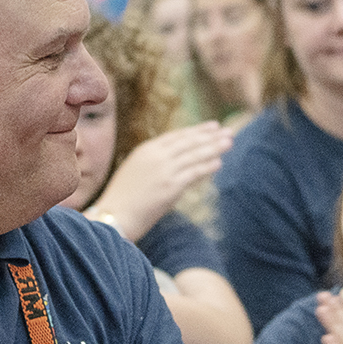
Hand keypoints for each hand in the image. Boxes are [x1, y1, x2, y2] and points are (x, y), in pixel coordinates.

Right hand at [88, 122, 232, 239]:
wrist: (113, 217)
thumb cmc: (122, 200)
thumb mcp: (135, 173)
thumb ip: (153, 165)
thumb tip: (173, 165)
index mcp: (145, 150)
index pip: (177, 137)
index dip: (196, 131)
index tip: (211, 126)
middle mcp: (155, 156)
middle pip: (188, 142)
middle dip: (209, 136)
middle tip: (227, 130)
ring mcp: (164, 170)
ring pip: (194, 155)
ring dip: (214, 148)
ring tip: (229, 142)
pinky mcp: (170, 186)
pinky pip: (193, 173)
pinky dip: (207, 166)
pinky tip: (219, 163)